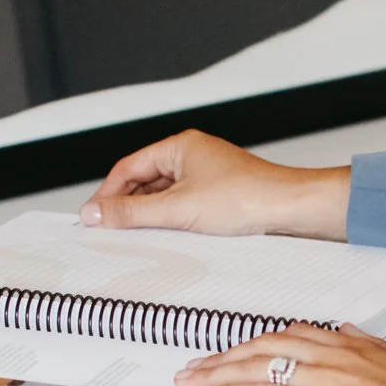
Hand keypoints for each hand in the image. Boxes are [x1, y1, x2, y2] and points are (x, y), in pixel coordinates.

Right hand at [81, 128, 348, 237]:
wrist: (291, 210)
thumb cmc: (247, 199)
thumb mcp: (178, 209)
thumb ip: (132, 212)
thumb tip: (95, 213)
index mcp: (180, 146)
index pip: (129, 167)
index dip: (107, 193)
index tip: (93, 218)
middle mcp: (193, 156)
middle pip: (144, 181)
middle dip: (126, 206)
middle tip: (109, 232)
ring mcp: (207, 176)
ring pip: (163, 196)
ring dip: (149, 216)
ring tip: (137, 239)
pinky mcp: (218, 196)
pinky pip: (182, 207)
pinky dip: (170, 222)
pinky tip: (167, 239)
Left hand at [178, 324, 385, 385]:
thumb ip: (380, 352)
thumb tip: (356, 336)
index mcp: (357, 349)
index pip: (297, 336)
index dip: (265, 342)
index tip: (246, 347)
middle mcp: (335, 357)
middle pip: (268, 346)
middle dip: (231, 353)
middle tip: (204, 361)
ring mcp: (324, 380)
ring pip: (257, 365)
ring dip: (219, 370)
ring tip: (194, 377)